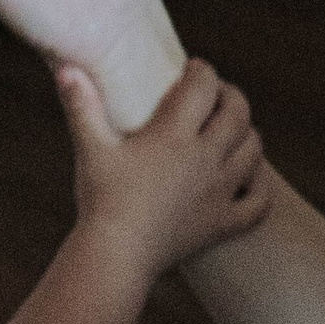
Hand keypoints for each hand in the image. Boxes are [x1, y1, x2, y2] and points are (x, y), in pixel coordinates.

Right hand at [55, 56, 268, 278]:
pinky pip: (258, 203)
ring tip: (231, 129)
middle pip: (238, 113)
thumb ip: (81, 105)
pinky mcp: (221, 223)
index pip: (204, 87)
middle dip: (230, 95)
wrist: (115, 256)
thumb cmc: (100, 200)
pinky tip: (249, 176)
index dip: (202, 70)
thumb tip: (64, 67)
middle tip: (215, 94)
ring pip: (253, 151)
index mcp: (174, 136)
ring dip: (248, 133)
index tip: (192, 68)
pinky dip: (260, 186)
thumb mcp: (90, 148)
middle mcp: (205, 160)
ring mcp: (218, 193)